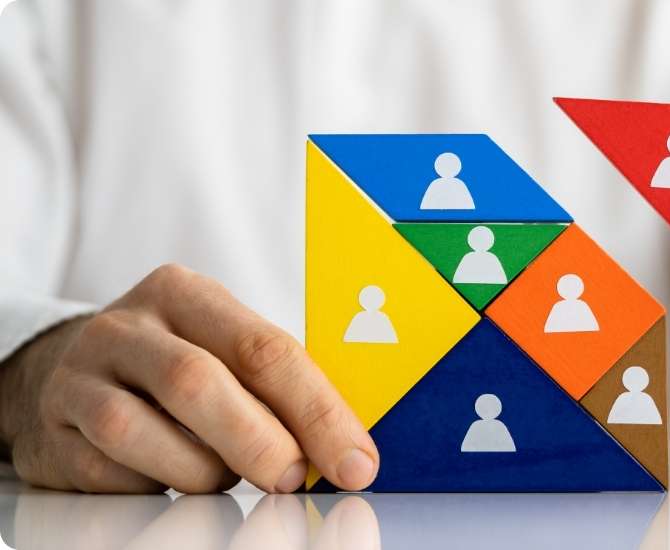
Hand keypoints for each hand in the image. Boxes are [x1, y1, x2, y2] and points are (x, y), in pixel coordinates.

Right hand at [0, 264, 378, 492]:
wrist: (75, 374)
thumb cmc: (179, 364)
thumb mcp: (225, 349)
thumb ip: (276, 384)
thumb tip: (345, 446)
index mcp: (186, 294)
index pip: (265, 348)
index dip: (317, 410)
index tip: (355, 461)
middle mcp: (127, 326)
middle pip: (198, 383)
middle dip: (259, 442)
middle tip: (292, 478)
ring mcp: (82, 375)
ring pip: (141, 432)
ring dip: (201, 469)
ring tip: (223, 473)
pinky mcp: (56, 430)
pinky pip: (109, 472)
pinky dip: (153, 485)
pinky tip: (168, 476)